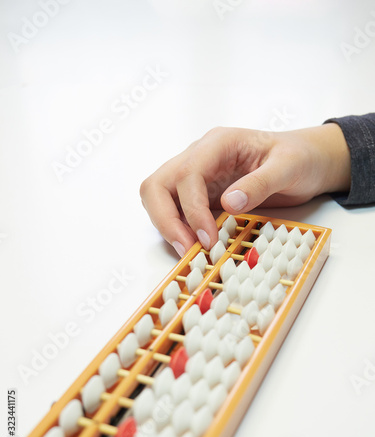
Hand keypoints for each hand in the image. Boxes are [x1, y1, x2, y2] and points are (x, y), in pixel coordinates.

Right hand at [140, 125, 350, 255]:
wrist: (306, 160)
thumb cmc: (299, 158)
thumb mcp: (289, 167)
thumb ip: (260, 183)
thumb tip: (228, 204)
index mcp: (218, 143)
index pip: (187, 174)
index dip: (192, 210)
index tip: (208, 239)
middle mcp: (199, 156)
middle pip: (157, 184)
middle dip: (165, 219)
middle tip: (187, 248)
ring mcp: (197, 175)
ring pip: (158, 196)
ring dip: (167, 225)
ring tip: (190, 250)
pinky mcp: (200, 192)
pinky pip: (175, 209)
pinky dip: (178, 228)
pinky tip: (196, 244)